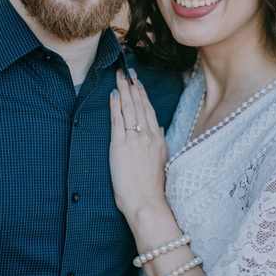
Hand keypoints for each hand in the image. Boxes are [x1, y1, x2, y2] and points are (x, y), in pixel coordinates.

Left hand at [109, 72, 169, 227]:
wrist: (147, 204)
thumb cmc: (152, 190)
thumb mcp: (161, 164)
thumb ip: (159, 146)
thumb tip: (158, 131)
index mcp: (159, 141)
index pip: (151, 112)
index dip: (144, 96)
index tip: (139, 83)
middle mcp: (149, 137)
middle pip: (140, 106)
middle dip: (133, 86)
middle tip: (128, 71)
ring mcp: (135, 140)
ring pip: (130, 109)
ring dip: (125, 90)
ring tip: (120, 76)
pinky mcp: (120, 147)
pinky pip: (118, 120)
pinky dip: (115, 105)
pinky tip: (113, 94)